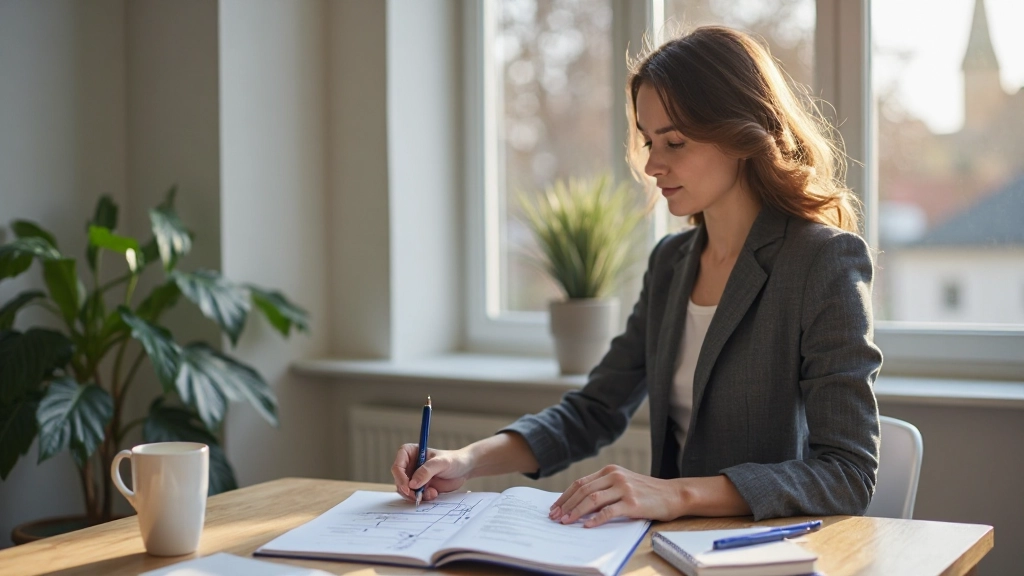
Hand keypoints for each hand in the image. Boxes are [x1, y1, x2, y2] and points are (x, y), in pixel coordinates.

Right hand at [391, 444, 474, 502]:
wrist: (465, 469)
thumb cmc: (453, 460)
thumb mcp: (441, 463)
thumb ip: (426, 471)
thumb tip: (412, 484)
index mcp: (410, 453)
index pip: (397, 466)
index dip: (400, 478)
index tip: (408, 488)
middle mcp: (409, 465)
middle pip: (399, 481)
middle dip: (408, 491)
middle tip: (418, 496)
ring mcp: (414, 477)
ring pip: (406, 491)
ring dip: (416, 495)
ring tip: (432, 493)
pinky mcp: (420, 487)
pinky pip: (415, 496)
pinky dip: (423, 498)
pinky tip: (434, 493)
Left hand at [548, 465, 683, 527]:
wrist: (673, 494)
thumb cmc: (646, 492)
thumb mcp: (623, 483)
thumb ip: (603, 488)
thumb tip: (577, 504)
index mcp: (610, 471)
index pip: (580, 482)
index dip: (565, 496)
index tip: (555, 508)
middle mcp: (615, 476)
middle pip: (583, 490)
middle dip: (566, 505)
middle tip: (556, 517)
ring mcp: (624, 488)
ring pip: (592, 499)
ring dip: (576, 511)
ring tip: (566, 522)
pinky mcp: (633, 503)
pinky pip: (609, 511)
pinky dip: (595, 519)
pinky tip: (587, 526)